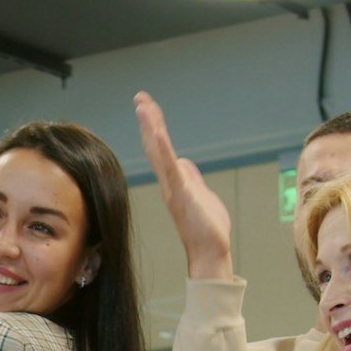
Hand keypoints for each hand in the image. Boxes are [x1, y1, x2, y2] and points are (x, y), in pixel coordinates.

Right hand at [136, 92, 232, 280]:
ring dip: (151, 128)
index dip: (153, 127)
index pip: (160, 149)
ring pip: (159, 152)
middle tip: (140, 98)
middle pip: (155, 145)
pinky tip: (157, 131)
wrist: (210, 252)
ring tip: (143, 107)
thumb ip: (191, 177)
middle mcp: (169, 183)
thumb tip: (184, 161)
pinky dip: (162, 148)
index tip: (147, 107)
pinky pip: (169, 167)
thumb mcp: (202, 194)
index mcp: (174, 181)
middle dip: (148, 120)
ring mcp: (173, 187)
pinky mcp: (182, 193)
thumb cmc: (207, 229)